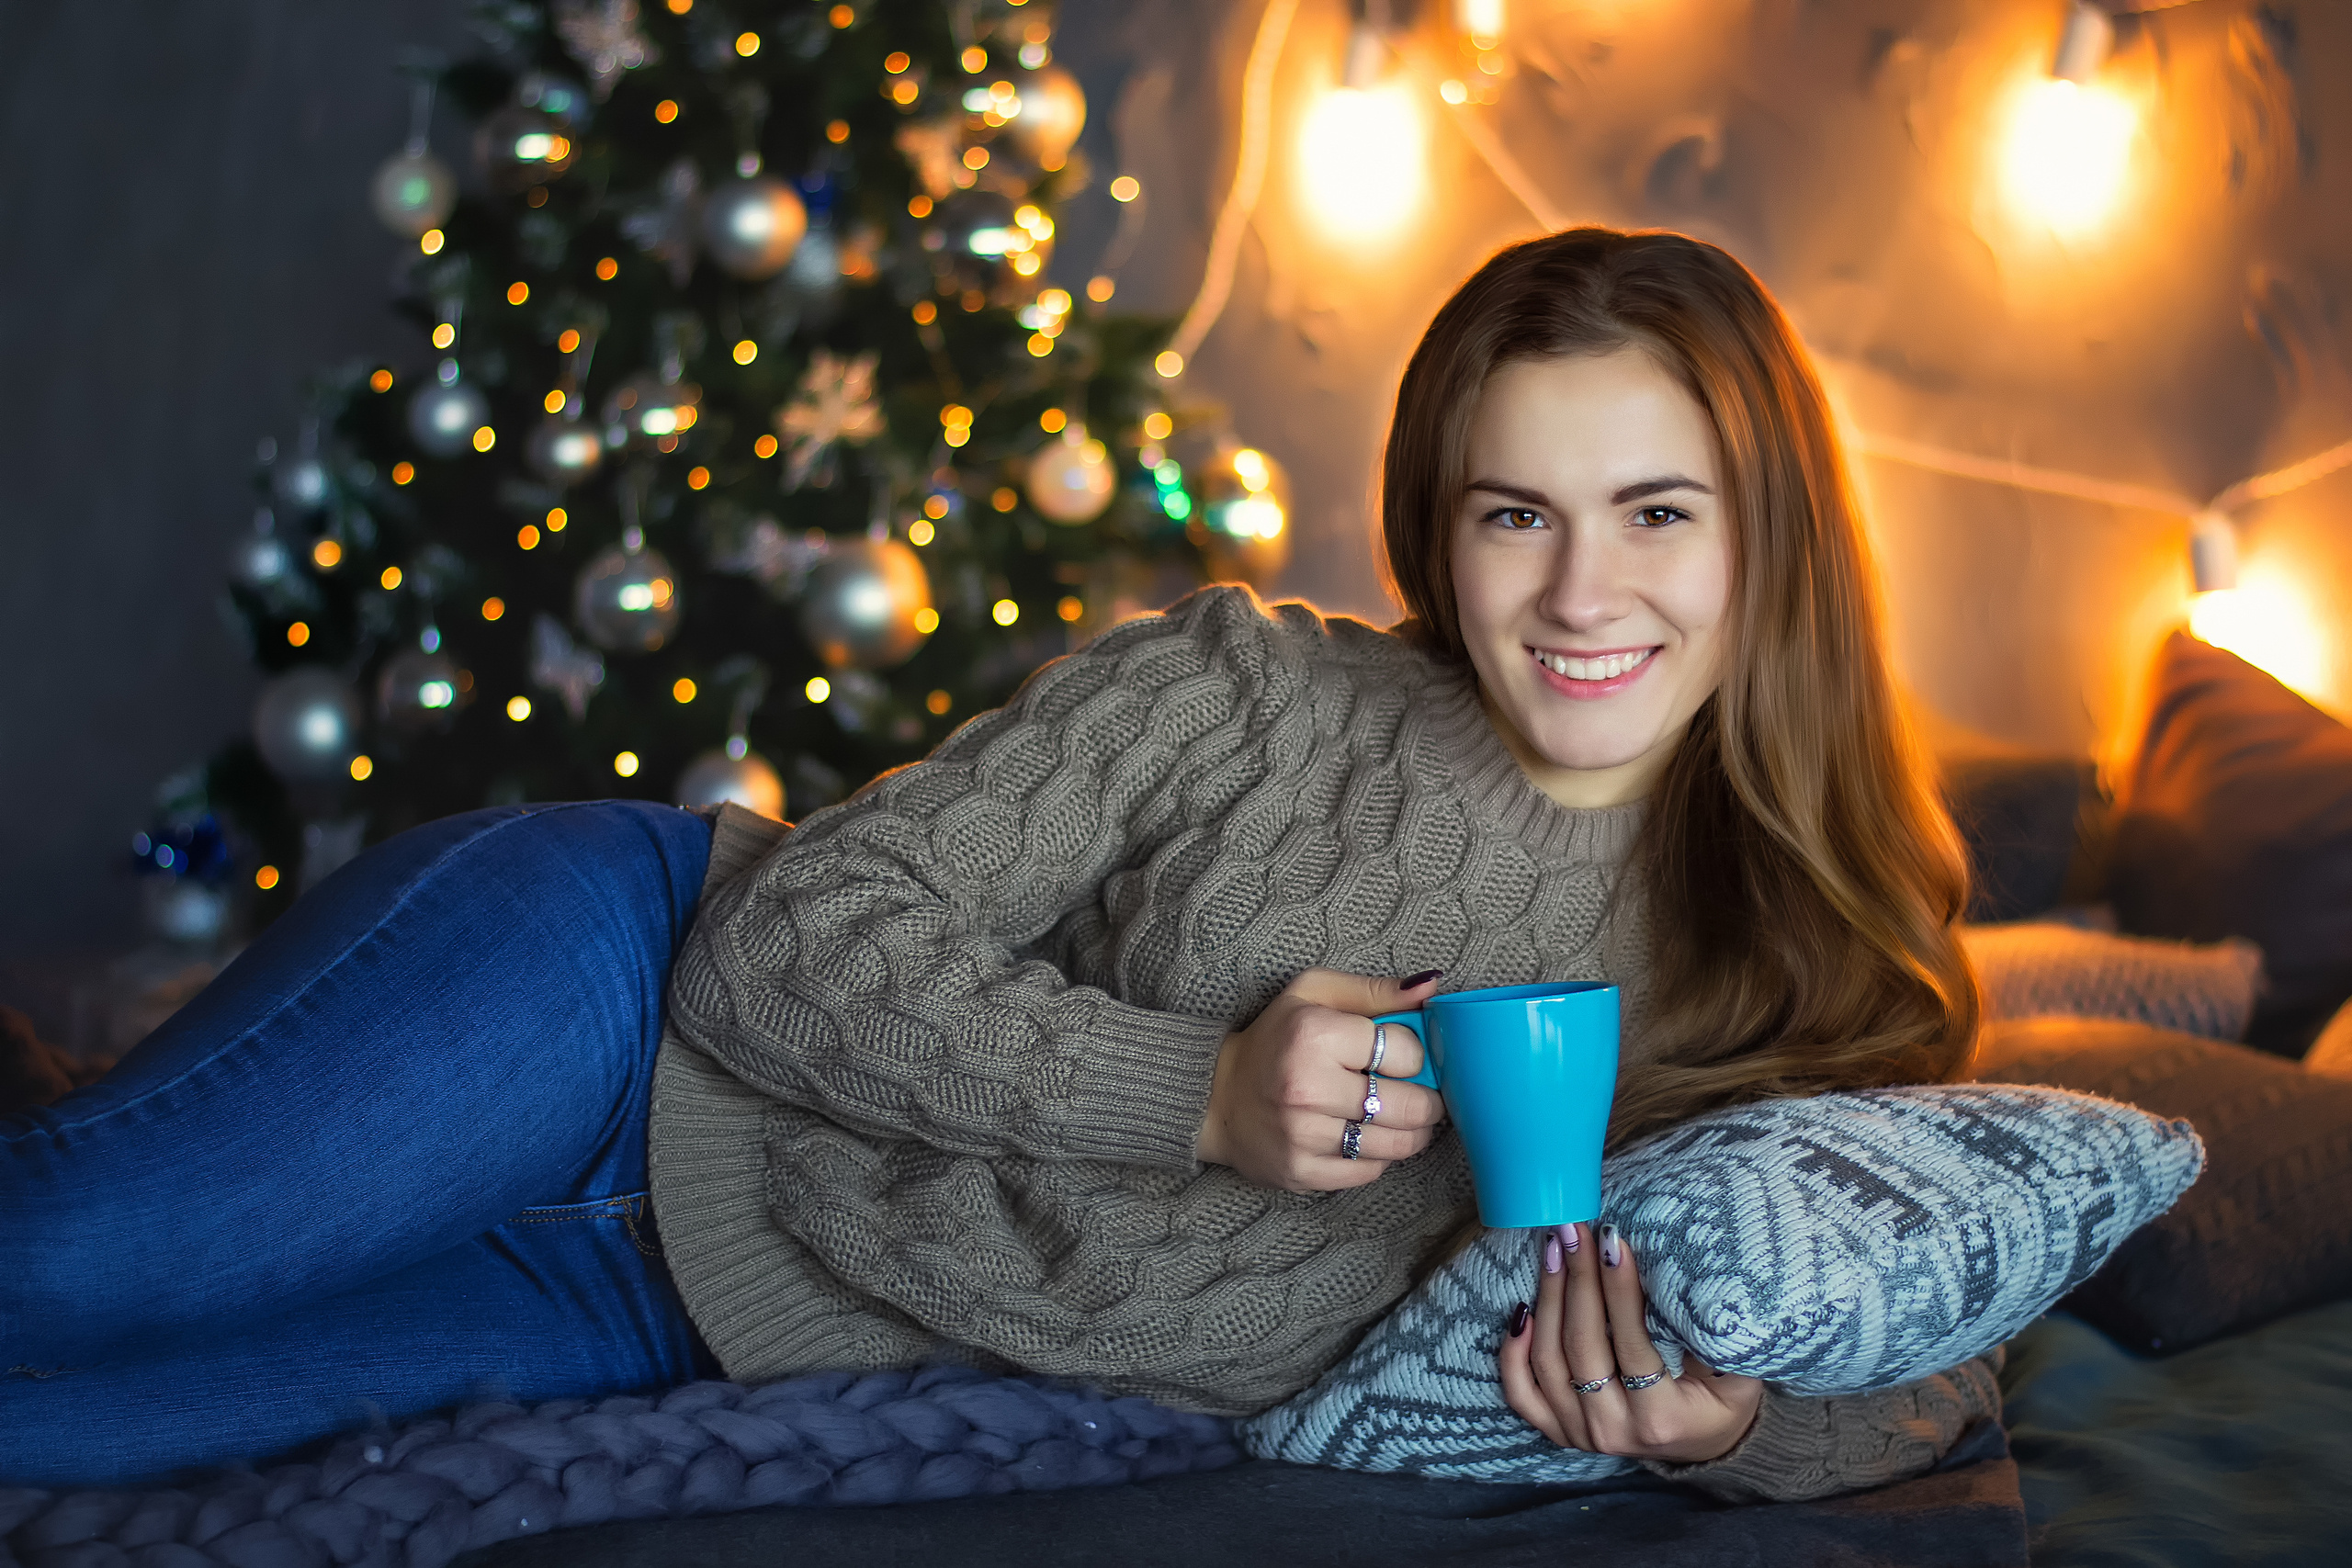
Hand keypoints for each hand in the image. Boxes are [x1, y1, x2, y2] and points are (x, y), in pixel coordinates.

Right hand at [1195, 968, 1445, 1191]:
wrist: (1215, 1095)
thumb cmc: (1273, 1039)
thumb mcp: (1313, 994)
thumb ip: (1374, 991)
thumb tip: (1431, 986)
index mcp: (1314, 1035)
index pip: (1406, 1052)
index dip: (1416, 1055)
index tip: (1405, 1057)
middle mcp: (1308, 1088)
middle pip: (1410, 1106)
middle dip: (1428, 1101)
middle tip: (1424, 1094)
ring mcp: (1304, 1136)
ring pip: (1396, 1145)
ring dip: (1413, 1133)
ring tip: (1404, 1117)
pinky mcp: (1302, 1171)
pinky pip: (1369, 1172)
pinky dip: (1380, 1157)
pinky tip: (1370, 1138)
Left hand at [1499, 1222, 1763, 1464]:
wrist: (1702, 1446)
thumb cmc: (1722, 1399)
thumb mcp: (1738, 1374)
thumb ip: (1719, 1337)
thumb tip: (1695, 1277)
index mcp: (1661, 1417)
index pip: (1631, 1345)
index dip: (1619, 1290)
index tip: (1613, 1240)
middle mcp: (1614, 1430)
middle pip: (1582, 1347)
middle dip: (1578, 1280)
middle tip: (1575, 1231)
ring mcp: (1581, 1433)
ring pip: (1548, 1361)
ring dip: (1548, 1299)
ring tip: (1554, 1250)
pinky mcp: (1559, 1430)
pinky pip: (1522, 1393)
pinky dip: (1513, 1353)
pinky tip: (1520, 1309)